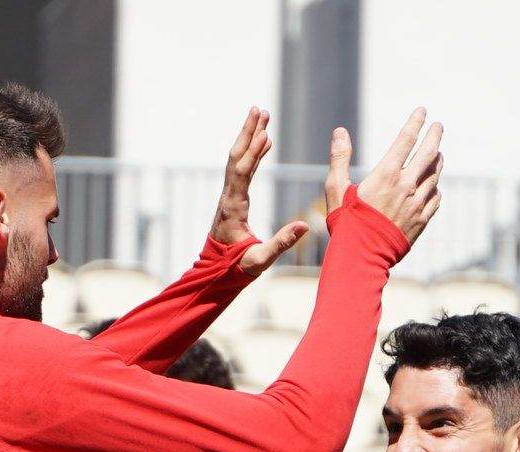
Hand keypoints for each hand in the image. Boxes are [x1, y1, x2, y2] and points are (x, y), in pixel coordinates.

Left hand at [211, 108, 310, 277]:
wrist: (214, 275)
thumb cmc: (236, 269)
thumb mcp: (259, 261)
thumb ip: (280, 244)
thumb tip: (305, 226)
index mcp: (233, 208)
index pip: (242, 173)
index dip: (253, 151)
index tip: (264, 131)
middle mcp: (228, 198)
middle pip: (237, 158)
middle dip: (247, 133)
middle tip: (258, 109)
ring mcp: (229, 197)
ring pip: (238, 161)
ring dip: (249, 138)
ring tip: (262, 116)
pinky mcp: (233, 200)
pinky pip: (243, 171)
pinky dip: (254, 154)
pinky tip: (265, 143)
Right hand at [328, 111, 443, 247]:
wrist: (361, 257)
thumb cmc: (345, 223)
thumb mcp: (335, 189)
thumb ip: (339, 159)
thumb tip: (340, 132)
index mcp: (386, 174)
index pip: (406, 140)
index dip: (415, 122)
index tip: (422, 111)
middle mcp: (406, 186)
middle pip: (429, 153)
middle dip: (435, 136)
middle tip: (438, 126)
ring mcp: (417, 203)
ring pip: (435, 175)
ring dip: (438, 160)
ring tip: (438, 153)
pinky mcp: (422, 220)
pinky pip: (435, 198)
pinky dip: (435, 187)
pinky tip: (433, 185)